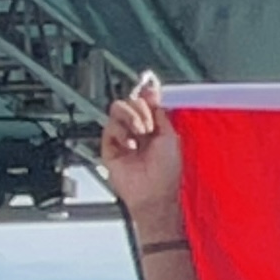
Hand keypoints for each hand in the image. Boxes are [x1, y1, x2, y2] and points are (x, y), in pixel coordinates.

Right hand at [100, 70, 183, 232]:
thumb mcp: (169, 135)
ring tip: (139, 134)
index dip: (146, 94)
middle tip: (148, 125)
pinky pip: (110, 127)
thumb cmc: (165, 172)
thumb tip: (152, 91)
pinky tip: (130, 145)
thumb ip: (159, 112)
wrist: (153, 192)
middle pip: (130, 101)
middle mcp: (136, 130)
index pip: (144, 102)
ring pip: (118, 109)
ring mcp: (123, 137)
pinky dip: (121, 133)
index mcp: (153, 126)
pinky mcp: (110, 147)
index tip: (148, 86)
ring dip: (132, 118)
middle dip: (141, 110)